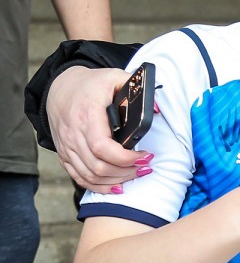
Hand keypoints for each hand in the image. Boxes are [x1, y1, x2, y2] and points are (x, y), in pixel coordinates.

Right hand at [48, 66, 151, 192]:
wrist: (60, 88)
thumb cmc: (91, 84)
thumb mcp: (114, 76)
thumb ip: (136, 87)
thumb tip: (156, 109)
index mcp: (87, 115)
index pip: (102, 146)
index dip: (125, 158)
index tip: (146, 156)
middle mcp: (73, 134)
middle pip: (98, 166)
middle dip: (126, 172)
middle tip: (145, 167)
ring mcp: (67, 146)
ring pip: (89, 175)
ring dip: (116, 181)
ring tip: (136, 175)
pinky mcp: (64, 154)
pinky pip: (79, 177)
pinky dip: (98, 186)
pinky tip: (116, 186)